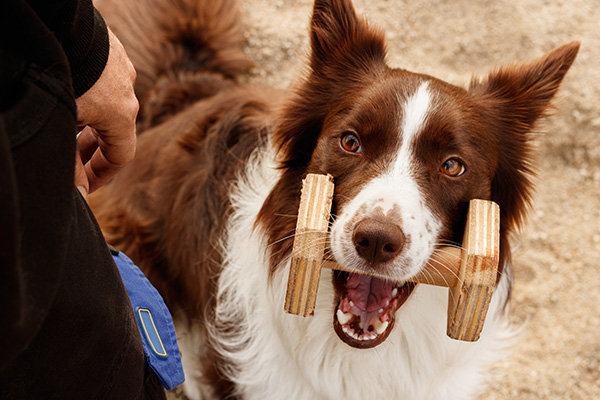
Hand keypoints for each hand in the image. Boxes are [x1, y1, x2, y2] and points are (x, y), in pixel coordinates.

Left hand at [74, 28, 137, 198]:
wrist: (63, 26)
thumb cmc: (64, 77)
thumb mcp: (64, 127)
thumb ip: (71, 165)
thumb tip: (79, 198)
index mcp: (123, 115)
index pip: (121, 156)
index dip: (102, 175)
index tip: (87, 185)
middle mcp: (129, 93)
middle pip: (114, 132)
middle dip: (92, 150)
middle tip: (72, 162)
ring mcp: (122, 68)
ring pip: (108, 105)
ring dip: (90, 121)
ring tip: (67, 128)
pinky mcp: (111, 50)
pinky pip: (104, 82)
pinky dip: (90, 96)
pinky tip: (72, 95)